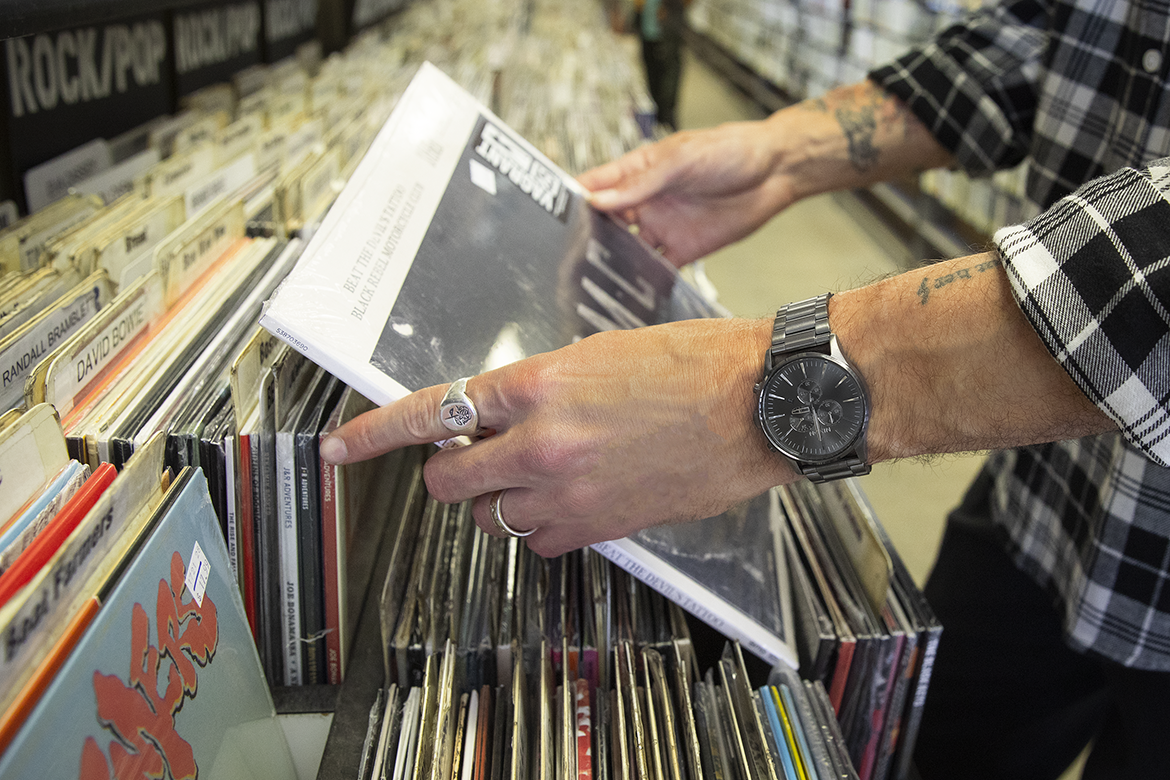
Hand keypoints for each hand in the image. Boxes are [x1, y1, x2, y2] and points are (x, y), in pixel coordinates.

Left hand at [320, 318, 795, 556]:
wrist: (759, 403)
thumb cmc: (695, 364)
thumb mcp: (601, 353)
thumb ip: (540, 386)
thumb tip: (502, 409)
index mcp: (539, 384)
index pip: (431, 410)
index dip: (373, 434)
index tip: (340, 449)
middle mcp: (543, 442)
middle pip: (450, 480)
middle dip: (452, 470)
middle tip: (474, 458)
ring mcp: (569, 490)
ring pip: (492, 516)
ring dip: (500, 499)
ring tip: (539, 474)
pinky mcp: (599, 526)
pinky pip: (536, 542)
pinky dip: (538, 528)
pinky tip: (567, 501)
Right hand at [578, 81, 956, 268]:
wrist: (775, 171)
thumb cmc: (729, 150)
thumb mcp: (681, 159)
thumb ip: (641, 183)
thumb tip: (598, 200)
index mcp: (635, 173)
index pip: (593, 188)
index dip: (571, 203)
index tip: (547, 222)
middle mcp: (643, 203)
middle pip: (603, 227)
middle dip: (583, 244)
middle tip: (563, 265)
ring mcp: (661, 228)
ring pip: (625, 253)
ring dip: (610, 267)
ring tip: (589, 286)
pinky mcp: (683, 250)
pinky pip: (656, 271)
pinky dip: (643, 284)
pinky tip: (629, 297)